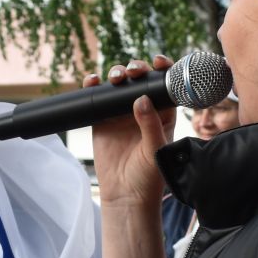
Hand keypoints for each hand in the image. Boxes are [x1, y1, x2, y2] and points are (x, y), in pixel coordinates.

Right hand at [84, 58, 171, 209]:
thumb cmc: (149, 176)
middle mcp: (143, 109)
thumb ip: (150, 125)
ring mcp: (121, 113)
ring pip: (119, 85)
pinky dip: (94, 86)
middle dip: (136, 69)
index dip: (163, 70)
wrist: (126, 195)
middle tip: (132, 72)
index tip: (159, 61)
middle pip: (140, 79)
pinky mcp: (102, 120)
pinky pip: (97, 98)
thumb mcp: (155, 150)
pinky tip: (92, 81)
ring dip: (116, 74)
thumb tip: (141, 99)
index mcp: (163, 114)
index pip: (164, 85)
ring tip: (115, 78)